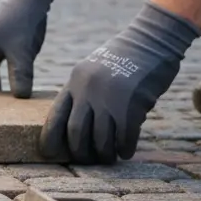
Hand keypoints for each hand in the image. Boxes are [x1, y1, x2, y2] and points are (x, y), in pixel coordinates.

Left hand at [40, 2, 200, 163]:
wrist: (151, 41)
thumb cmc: (123, 59)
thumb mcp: (93, 72)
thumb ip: (83, 94)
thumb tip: (78, 127)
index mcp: (74, 82)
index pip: (55, 115)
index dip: (50, 138)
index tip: (48, 153)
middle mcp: (87, 91)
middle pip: (76, 132)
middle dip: (79, 152)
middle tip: (86, 159)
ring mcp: (109, 98)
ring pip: (100, 138)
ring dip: (104, 153)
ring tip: (108, 158)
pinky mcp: (131, 104)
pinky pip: (124, 136)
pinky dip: (124, 148)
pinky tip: (126, 152)